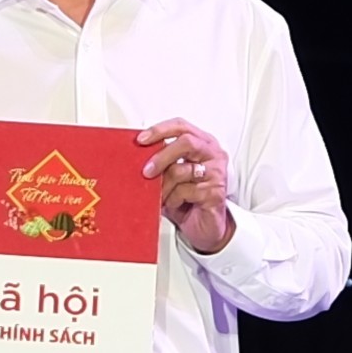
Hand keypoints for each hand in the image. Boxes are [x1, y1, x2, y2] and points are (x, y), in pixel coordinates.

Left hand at [137, 118, 235, 254]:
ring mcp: (216, 172)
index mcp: (202, 143)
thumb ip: (160, 162)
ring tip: (162, 196)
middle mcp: (212, 154)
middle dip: (161, 157)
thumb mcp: (170, 176)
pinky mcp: (215, 192)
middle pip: (186, 142)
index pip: (181, 126)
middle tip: (146, 171)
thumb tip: (135, 156)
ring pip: (181, 170)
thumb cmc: (187, 198)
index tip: (141, 140)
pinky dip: (173, 200)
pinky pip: (185, 191)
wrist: (204, 226)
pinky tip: (175, 204)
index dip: (160, 130)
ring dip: (165, 186)